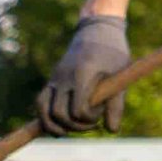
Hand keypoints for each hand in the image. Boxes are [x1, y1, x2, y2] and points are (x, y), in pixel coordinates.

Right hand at [38, 13, 130, 134]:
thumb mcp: (120, 77)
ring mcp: (55, 78)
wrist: (97, 30)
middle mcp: (64, 77)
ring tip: (68, 130)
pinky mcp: (52, 80)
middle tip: (90, 124)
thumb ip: (116, 104)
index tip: (101, 113)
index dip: (90, 119)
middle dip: (74, 126)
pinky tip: (59, 125)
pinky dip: (46, 117)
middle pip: (59, 114)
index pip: (78, 110)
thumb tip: (112, 130)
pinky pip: (41, 103)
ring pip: (43, 110)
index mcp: (82, 74)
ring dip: (54, 126)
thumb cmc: (113, 53)